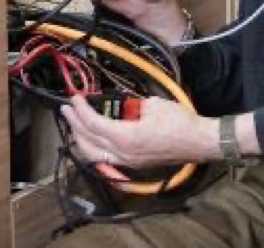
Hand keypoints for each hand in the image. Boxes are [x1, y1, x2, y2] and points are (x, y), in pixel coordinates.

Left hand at [61, 95, 220, 166]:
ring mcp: (127, 162)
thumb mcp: (152, 105)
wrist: (197, 141)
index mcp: (126, 137)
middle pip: (89, 140)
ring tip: (74, 124)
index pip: (93, 123)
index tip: (74, 98)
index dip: (81, 110)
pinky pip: (104, 159)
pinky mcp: (133, 164)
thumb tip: (119, 106)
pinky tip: (91, 140)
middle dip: (74, 123)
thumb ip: (130, 106)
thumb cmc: (178, 122)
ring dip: (80, 138)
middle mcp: (122, 153)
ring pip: (93, 154)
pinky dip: (93, 149)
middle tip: (66, 109)